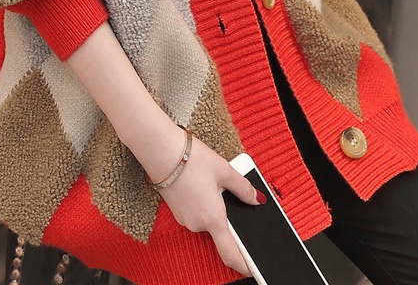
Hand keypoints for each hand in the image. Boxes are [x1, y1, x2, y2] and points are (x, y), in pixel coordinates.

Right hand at [153, 136, 261, 276]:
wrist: (161, 151)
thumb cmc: (192, 159)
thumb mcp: (224, 170)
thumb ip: (243, 188)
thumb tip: (256, 199)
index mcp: (213, 218)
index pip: (230, 254)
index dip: (243, 265)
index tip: (252, 267)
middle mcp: (197, 224)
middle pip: (219, 230)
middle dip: (226, 214)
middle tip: (227, 190)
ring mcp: (185, 218)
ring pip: (206, 219)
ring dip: (213, 206)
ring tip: (211, 179)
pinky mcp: (176, 210)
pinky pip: (195, 212)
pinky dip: (202, 202)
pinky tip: (200, 182)